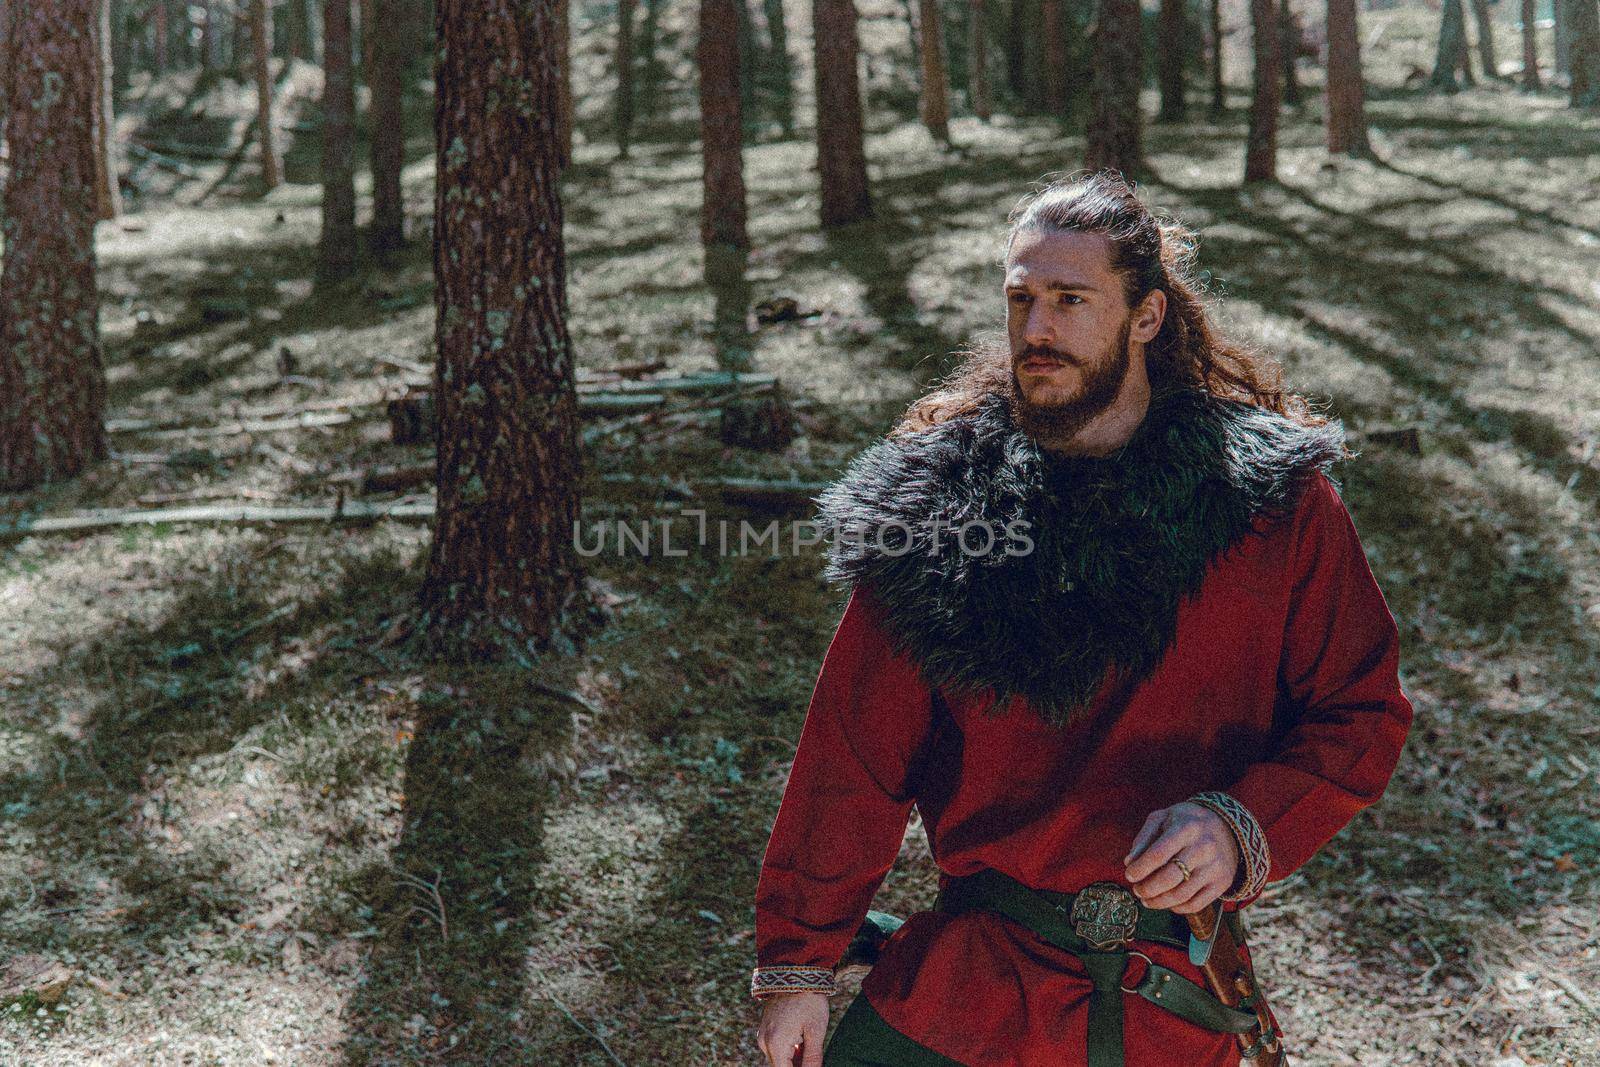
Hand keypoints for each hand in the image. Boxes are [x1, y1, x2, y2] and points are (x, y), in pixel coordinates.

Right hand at [757, 992, 829, 1066]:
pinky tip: (803, 1040)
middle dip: (798, 1064)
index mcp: (776, 1044)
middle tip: (813, 1053)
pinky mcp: (765, 1029)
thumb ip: (813, 1059)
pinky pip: (777, 1048)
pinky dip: (790, 1050)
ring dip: (794, 1058)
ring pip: (780, 1059)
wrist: (795, 972)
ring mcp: (762, 1035)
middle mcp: (764, 1042)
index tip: (812, 1064)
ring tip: (809, 1042)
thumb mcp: (816, 1031)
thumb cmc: (809, 1000)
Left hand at [1123, 802, 1239, 913]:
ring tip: (1147, 899)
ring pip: (1181, 895)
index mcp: (1186, 828)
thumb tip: (1130, 862)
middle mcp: (1204, 848)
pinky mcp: (1222, 882)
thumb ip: (1144, 838)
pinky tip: (1167, 903)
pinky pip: (1196, 904)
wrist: (1228, 827)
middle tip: (1137, 890)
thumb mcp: (1164, 818)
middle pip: (1169, 878)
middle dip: (1147, 889)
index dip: (1140, 868)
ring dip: (1159, 902)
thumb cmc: (1188, 822)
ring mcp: (1215, 867)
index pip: (1158, 854)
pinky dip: (1177, 908)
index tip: (1129, 875)